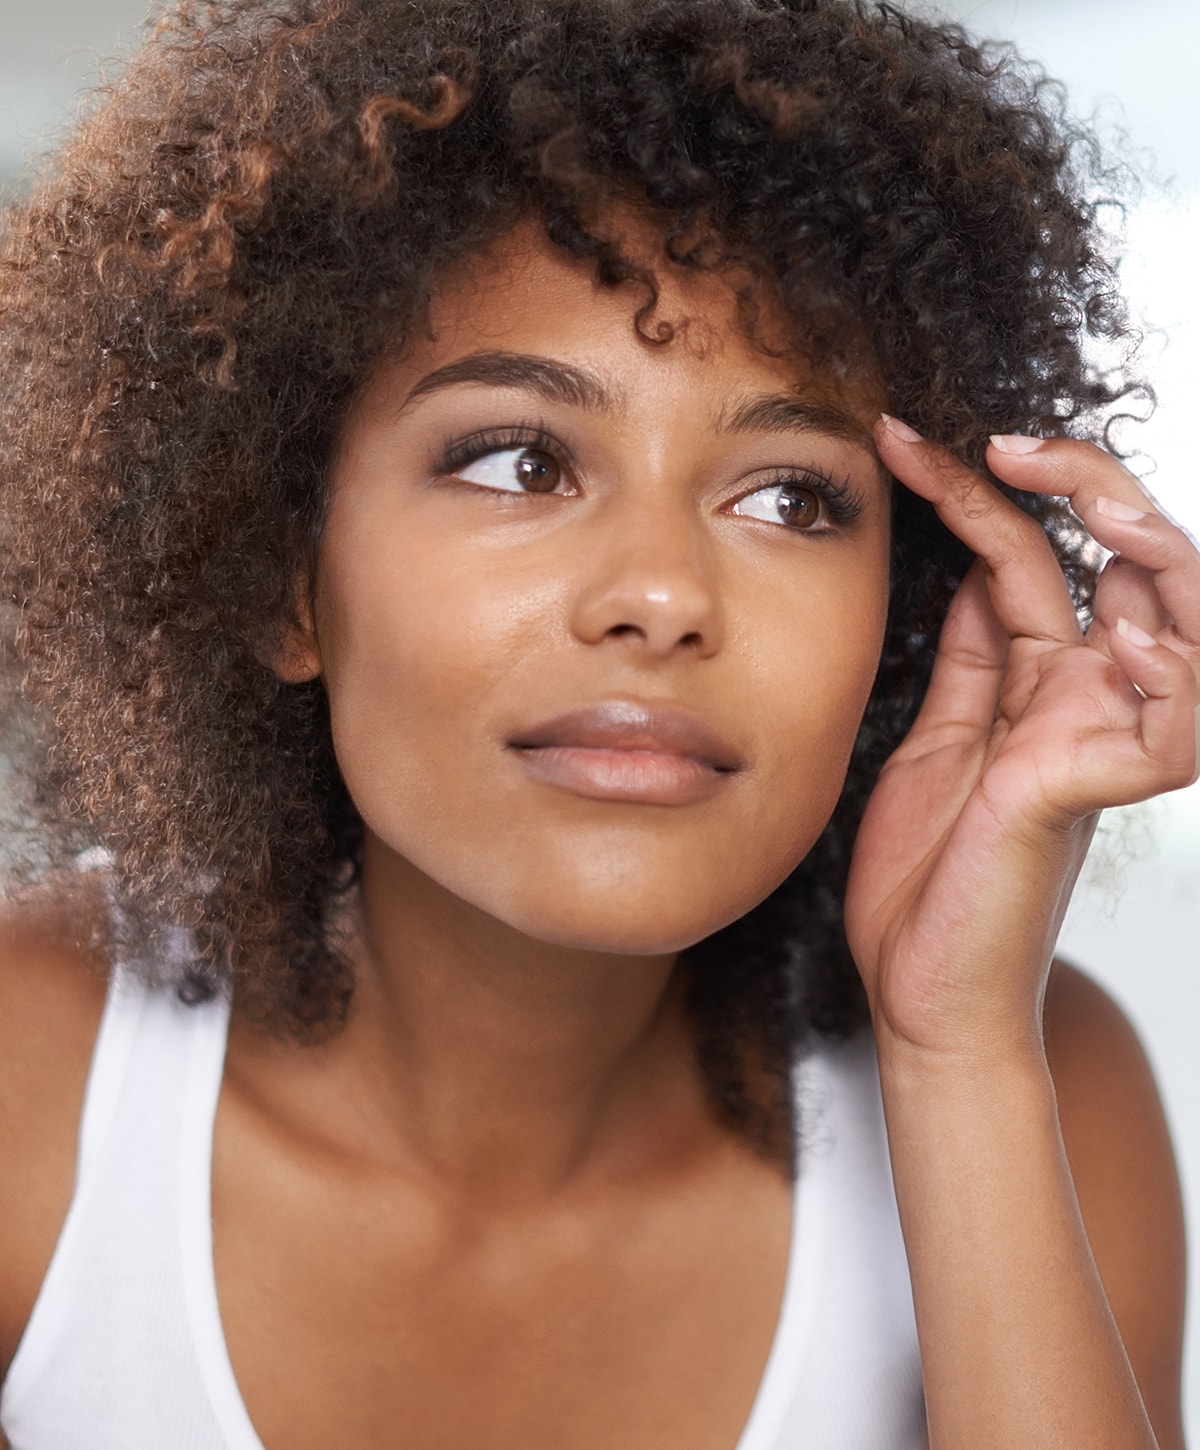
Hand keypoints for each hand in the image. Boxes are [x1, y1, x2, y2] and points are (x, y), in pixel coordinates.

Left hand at [844, 420, 1199, 1061]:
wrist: (920, 991)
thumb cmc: (927, 875)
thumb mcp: (936, 735)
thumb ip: (968, 656)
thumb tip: (971, 565)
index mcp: (1038, 680)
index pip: (1026, 555)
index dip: (974, 489)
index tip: (899, 438)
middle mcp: (1082, 699)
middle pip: (1125, 563)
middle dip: (1082, 485)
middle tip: (1001, 440)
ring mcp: (1097, 742)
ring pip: (1180, 622)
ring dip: (1149, 549)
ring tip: (1084, 499)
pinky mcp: (1091, 794)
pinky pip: (1167, 725)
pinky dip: (1162, 671)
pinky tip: (1119, 630)